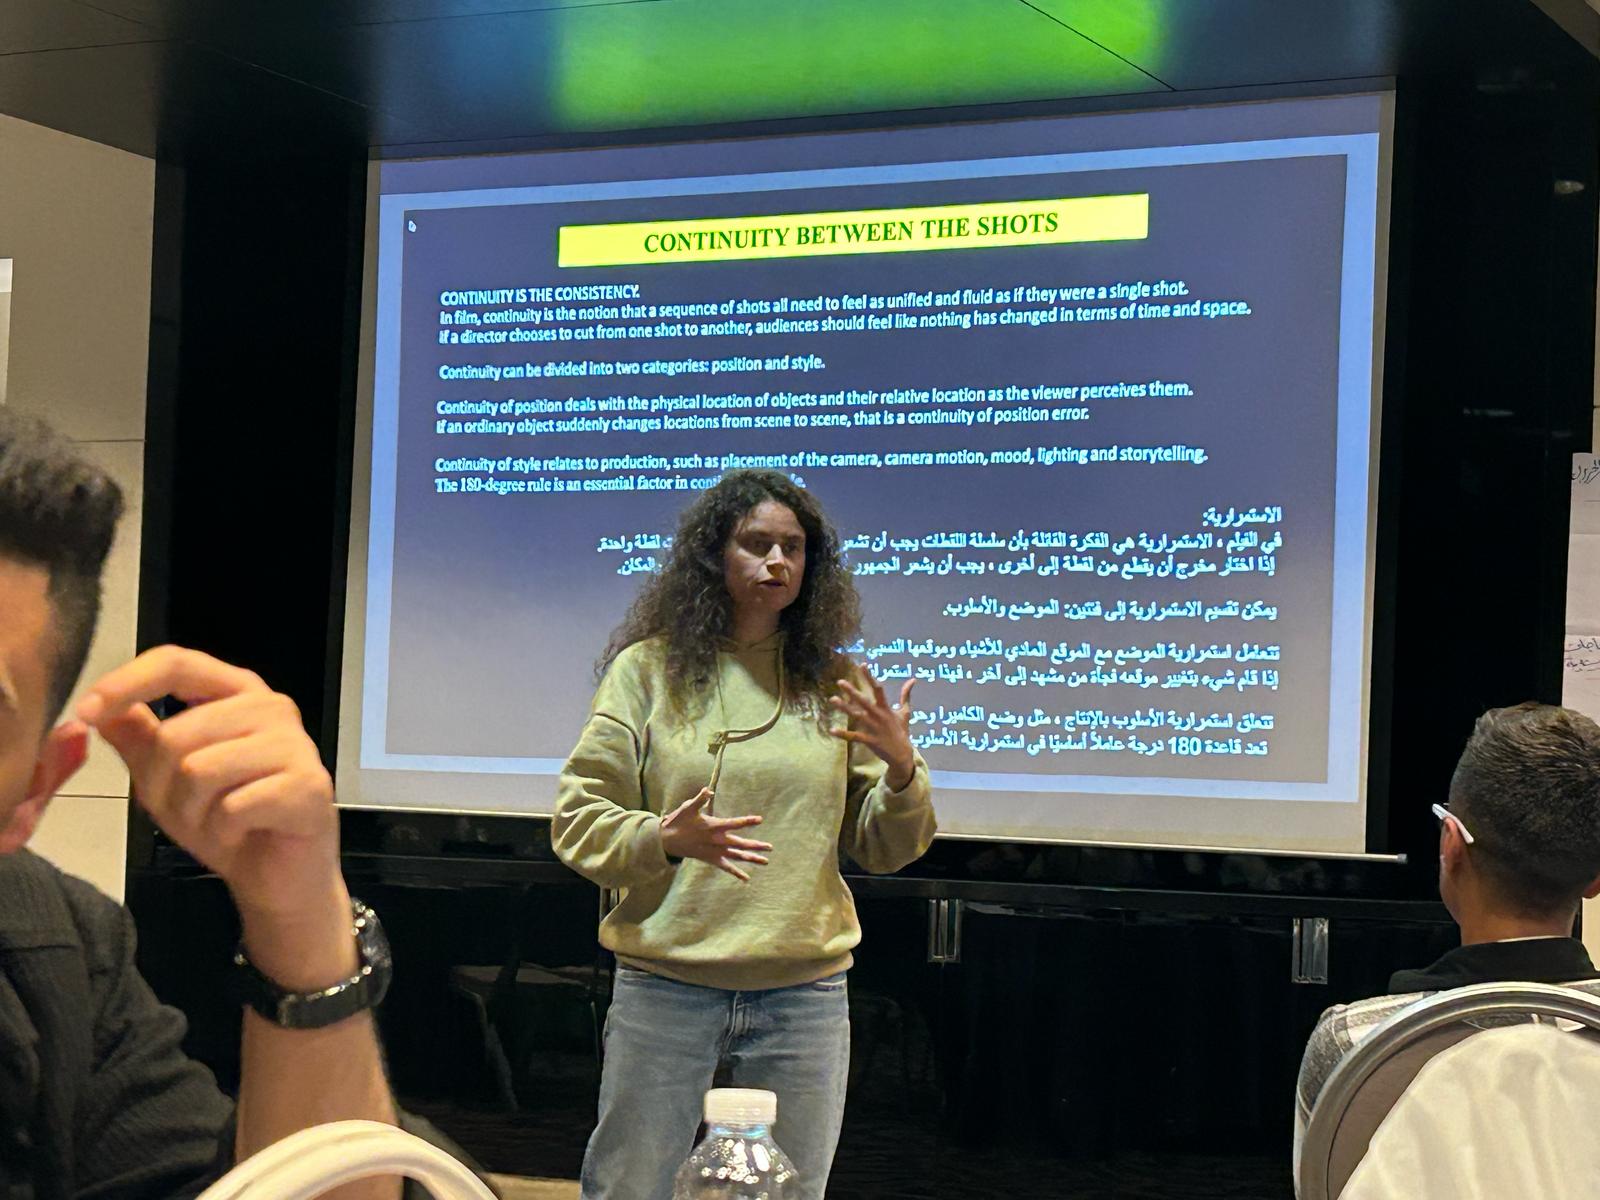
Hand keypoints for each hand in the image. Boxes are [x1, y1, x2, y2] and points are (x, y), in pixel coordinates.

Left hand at [76, 647, 352, 985]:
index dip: (127, 683)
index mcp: (236, 693)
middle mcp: (271, 708)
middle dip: (163, 785)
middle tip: (188, 810)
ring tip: (215, 822)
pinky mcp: (308, 786)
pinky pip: (232, 806)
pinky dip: (223, 832)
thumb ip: (138, 739)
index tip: (87, 712)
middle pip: (178, 733)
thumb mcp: (167, 779)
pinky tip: (241, 833)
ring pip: (200, 770)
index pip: (177, 663)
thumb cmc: (229, 820)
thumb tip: (99, 710)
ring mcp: (294, 745)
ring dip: (192, 812)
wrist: (279, 876)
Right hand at [658, 788, 771, 881]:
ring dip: (752, 858)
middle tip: (770, 847)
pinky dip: (736, 873)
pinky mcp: (711, 859)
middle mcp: (717, 841)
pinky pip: (726, 867)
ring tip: (766, 861)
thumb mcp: (688, 807)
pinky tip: (747, 879)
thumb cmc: (679, 821)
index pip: (734, 824)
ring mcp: (715, 852)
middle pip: (740, 844)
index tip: (760, 820)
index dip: (747, 821)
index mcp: (713, 827)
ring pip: (737, 856)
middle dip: (756, 845)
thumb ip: (699, 799)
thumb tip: (708, 790)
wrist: (668, 841)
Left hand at [830, 670, 916, 790]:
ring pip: (856, 716)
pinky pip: (854, 737)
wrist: (902, 755)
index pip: (878, 689)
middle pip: (864, 701)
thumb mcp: (905, 712)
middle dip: (852, 691)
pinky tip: (832, 730)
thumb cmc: (902, 732)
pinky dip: (843, 734)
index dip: (870, 677)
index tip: (862, 665)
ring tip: (832, 699)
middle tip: (840, 681)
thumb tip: (913, 679)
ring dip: (844, 708)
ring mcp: (874, 728)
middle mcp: (879, 716)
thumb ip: (906, 695)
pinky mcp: (869, 740)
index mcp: (886, 708)